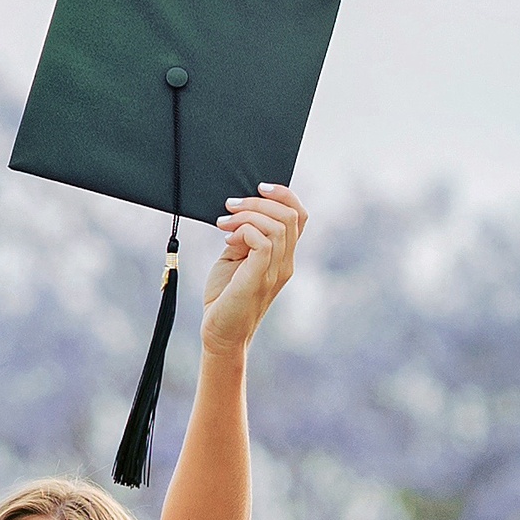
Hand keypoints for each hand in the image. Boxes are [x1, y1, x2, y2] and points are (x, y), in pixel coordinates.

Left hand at [200, 184, 306, 353]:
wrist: (220, 333)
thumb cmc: (225, 296)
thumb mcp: (236, 257)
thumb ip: (245, 235)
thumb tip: (240, 208)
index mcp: (284, 256)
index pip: (300, 216)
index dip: (284, 194)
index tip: (258, 187)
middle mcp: (286, 263)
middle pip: (290, 216)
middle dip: (258, 202)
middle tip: (230, 206)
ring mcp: (275, 272)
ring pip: (278, 226)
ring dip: (247, 215)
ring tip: (223, 224)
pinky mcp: (260, 279)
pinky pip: (264, 242)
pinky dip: (245, 232)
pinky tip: (227, 241)